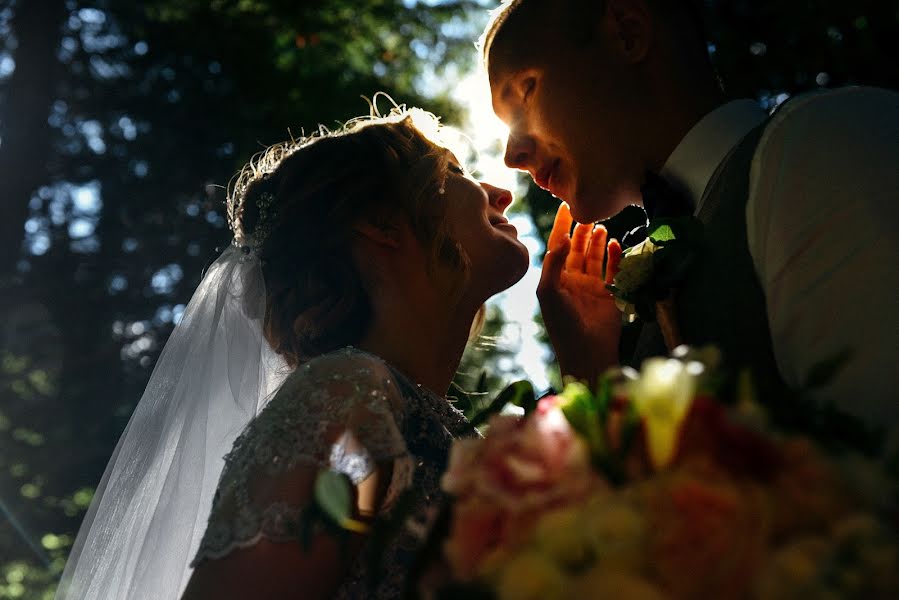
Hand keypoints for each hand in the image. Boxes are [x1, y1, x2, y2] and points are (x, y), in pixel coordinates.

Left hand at [537, 203, 622, 384]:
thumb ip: (553, 263)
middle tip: (588, 211)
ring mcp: (591, 287)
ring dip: (597, 241)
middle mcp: (572, 280)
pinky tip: (615, 243)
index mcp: (554, 279)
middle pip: (577, 249)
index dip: (561, 226)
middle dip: (581, 230)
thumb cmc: (563, 325)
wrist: (587, 353)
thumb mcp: (549, 292)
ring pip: (594, 257)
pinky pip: (612, 270)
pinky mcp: (609, 294)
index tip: (565, 205)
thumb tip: (562, 237)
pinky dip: (614, 256)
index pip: (557, 246)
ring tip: (601, 224)